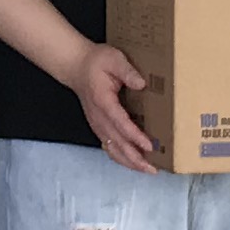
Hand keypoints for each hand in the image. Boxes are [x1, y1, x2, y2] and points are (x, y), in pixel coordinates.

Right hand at [73, 44, 157, 171]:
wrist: (76, 67)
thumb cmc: (96, 63)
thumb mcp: (113, 59)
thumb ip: (127, 71)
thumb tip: (141, 83)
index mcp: (103, 101)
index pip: (120, 123)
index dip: (135, 136)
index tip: (149, 146)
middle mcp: (99, 118)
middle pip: (117, 143)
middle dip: (135, 158)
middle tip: (152, 168)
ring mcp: (97, 125)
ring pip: (112, 150)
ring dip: (129, 162)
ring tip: (146, 170)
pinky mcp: (99, 128)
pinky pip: (110, 147)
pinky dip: (122, 157)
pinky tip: (134, 162)